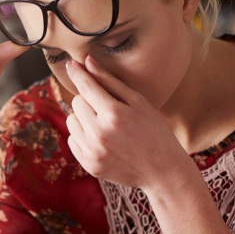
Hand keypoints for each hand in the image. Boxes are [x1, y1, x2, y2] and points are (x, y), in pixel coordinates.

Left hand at [64, 55, 193, 188]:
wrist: (163, 172)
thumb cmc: (155, 131)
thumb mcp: (138, 102)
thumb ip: (110, 81)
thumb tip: (87, 61)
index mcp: (113, 114)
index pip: (86, 86)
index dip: (77, 72)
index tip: (71, 63)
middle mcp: (99, 133)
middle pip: (76, 102)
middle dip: (89, 100)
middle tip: (109, 108)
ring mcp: (92, 151)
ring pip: (71, 120)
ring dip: (84, 118)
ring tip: (105, 124)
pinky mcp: (89, 164)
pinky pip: (72, 140)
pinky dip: (83, 136)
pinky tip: (102, 139)